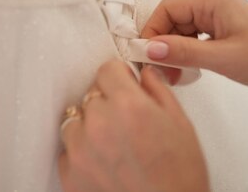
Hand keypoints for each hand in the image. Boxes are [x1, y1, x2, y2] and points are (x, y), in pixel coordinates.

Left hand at [58, 61, 208, 191]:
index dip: (120, 77)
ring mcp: (80, 150)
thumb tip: (145, 74)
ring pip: (75, 120)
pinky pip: (67, 149)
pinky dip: (81, 152)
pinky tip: (103, 162)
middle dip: (107, 102)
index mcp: (128, 105)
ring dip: (90, 125)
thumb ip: (158, 90)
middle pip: (91, 94)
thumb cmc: (180, 177)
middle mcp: (100, 123)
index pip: (107, 70)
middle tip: (126, 121)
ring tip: (112, 144)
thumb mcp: (180, 123)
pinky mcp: (70, 175)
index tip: (125, 86)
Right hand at [141, 0, 247, 96]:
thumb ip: (183, 52)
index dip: (152, 31)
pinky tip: (190, 72)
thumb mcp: (222, 58)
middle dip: (163, 45)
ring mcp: (222, 19)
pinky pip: (197, 39)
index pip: (168, 8)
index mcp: (213, 1)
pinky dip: (189, 55)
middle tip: (161, 73)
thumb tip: (148, 49)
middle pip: (174, 19)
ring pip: (184, 31)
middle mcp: (215, 5)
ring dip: (176, 52)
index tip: (145, 57)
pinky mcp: (228, 33)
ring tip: (176, 77)